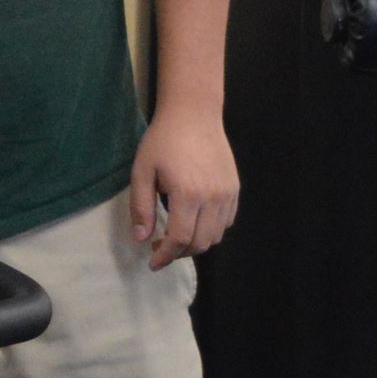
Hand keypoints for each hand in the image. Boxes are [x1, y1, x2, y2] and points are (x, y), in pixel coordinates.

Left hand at [130, 106, 238, 268]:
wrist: (194, 114)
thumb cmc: (162, 140)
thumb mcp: (142, 171)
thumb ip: (141, 208)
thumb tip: (142, 240)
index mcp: (187, 194)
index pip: (179, 240)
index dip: (166, 256)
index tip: (153, 263)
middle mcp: (212, 198)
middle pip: (200, 243)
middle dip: (179, 253)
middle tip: (161, 249)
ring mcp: (227, 194)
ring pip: (216, 235)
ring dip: (196, 243)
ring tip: (177, 237)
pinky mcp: (235, 189)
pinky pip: (227, 221)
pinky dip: (211, 230)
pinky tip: (194, 222)